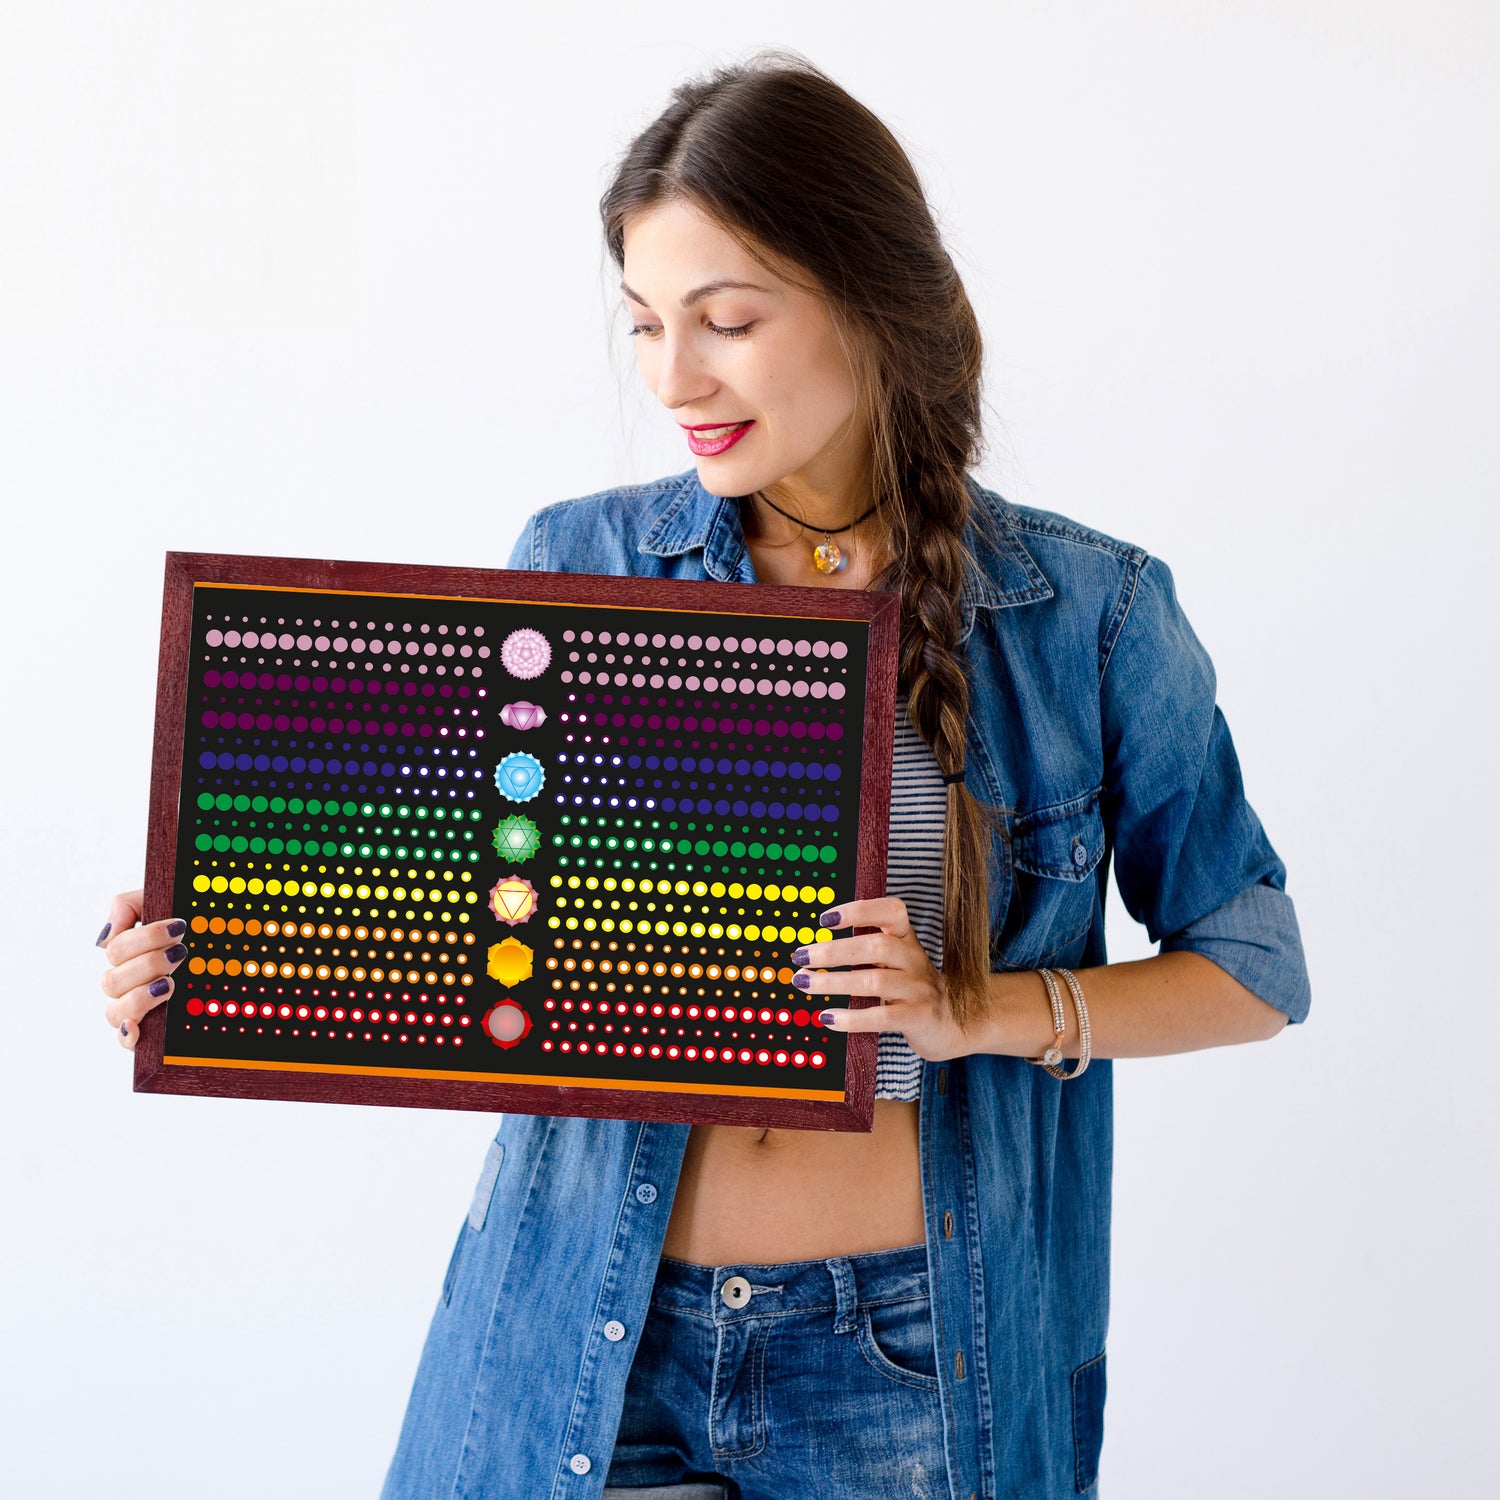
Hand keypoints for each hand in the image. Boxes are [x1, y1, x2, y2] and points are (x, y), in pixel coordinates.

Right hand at [97, 889, 187, 1050]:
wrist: (221, 938)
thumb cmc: (188, 926)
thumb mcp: (159, 904)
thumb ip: (126, 907)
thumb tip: (104, 939)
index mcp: (126, 953)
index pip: (117, 949)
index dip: (147, 938)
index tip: (180, 927)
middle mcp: (127, 981)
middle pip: (113, 980)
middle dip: (148, 964)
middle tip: (181, 953)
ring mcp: (136, 1006)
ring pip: (115, 1010)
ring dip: (140, 996)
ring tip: (170, 984)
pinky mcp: (148, 1029)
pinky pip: (124, 1038)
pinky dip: (127, 1035)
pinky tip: (137, 1029)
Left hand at [792, 896, 977, 1063]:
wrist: (952, 1023)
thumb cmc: (910, 988)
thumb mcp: (895, 961)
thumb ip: (865, 950)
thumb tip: (814, 949)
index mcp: (906, 939)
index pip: (891, 911)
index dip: (859, 911)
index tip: (824, 919)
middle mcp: (914, 959)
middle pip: (876, 947)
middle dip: (834, 951)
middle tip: (801, 956)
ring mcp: (918, 989)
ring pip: (874, 982)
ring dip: (833, 982)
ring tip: (804, 983)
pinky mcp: (918, 1017)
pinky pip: (881, 1016)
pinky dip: (851, 1018)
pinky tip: (827, 1017)